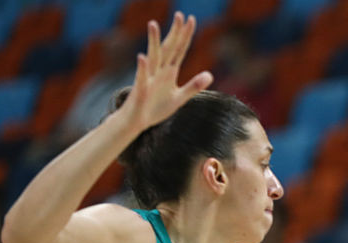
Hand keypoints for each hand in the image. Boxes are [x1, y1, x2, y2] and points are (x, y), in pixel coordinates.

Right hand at [119, 12, 212, 131]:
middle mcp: (159, 71)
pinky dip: (142, 68)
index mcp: (169, 72)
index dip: (186, 36)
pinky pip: (141, 77)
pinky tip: (142, 57)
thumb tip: (210, 75)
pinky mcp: (140, 90)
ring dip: (153, 42)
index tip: (192, 19)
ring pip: (152, 57)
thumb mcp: (179, 98)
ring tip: (154, 24)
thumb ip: (194, 86)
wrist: (137, 121)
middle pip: (168, 48)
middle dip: (174, 33)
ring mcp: (148, 78)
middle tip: (179, 15)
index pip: (180, 50)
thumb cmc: (156, 108)